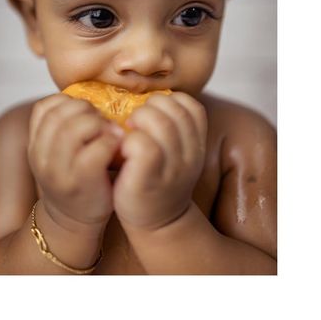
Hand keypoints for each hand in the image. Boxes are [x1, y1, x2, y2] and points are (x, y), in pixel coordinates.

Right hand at [28, 93, 121, 231]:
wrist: (73, 221)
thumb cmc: (74, 178)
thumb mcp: (58, 152)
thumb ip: (65, 126)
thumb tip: (88, 98)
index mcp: (35, 144)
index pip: (45, 107)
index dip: (69, 102)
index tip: (86, 112)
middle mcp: (42, 156)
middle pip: (62, 114)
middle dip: (87, 111)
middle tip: (103, 120)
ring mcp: (60, 171)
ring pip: (76, 128)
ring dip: (100, 124)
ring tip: (112, 132)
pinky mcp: (82, 182)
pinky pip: (96, 150)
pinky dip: (110, 142)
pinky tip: (118, 145)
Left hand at [113, 92, 206, 230]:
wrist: (157, 223)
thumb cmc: (159, 179)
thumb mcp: (177, 152)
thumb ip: (172, 126)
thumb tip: (150, 96)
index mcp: (197, 144)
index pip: (191, 105)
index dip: (169, 101)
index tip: (153, 113)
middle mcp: (190, 154)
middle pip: (173, 109)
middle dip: (149, 107)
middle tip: (135, 122)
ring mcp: (172, 167)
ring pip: (158, 122)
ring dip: (138, 120)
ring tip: (128, 133)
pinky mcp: (149, 178)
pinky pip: (142, 145)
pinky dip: (128, 141)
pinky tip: (123, 151)